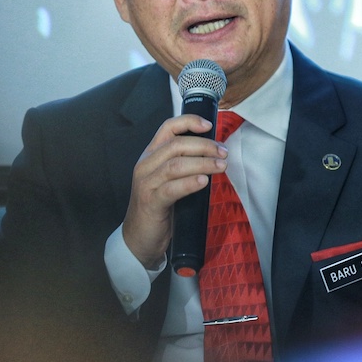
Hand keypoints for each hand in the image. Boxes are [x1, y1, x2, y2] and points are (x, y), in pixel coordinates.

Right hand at [122, 114, 226, 268]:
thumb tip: (213, 153)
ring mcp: (146, 183)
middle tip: (223, 153)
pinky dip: (189, 183)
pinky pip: (171, 188)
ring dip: (202, 163)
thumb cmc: (158, 207)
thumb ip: (183, 164)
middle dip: (204, 146)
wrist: (138, 239)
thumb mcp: (168, 179)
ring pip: (176, 164)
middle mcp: (146, 165)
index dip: (188, 122)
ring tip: (221, 166)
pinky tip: (204, 182)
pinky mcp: (151, 202)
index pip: (168, 128)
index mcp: (150, 155)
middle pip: (176, 145)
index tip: (209, 125)